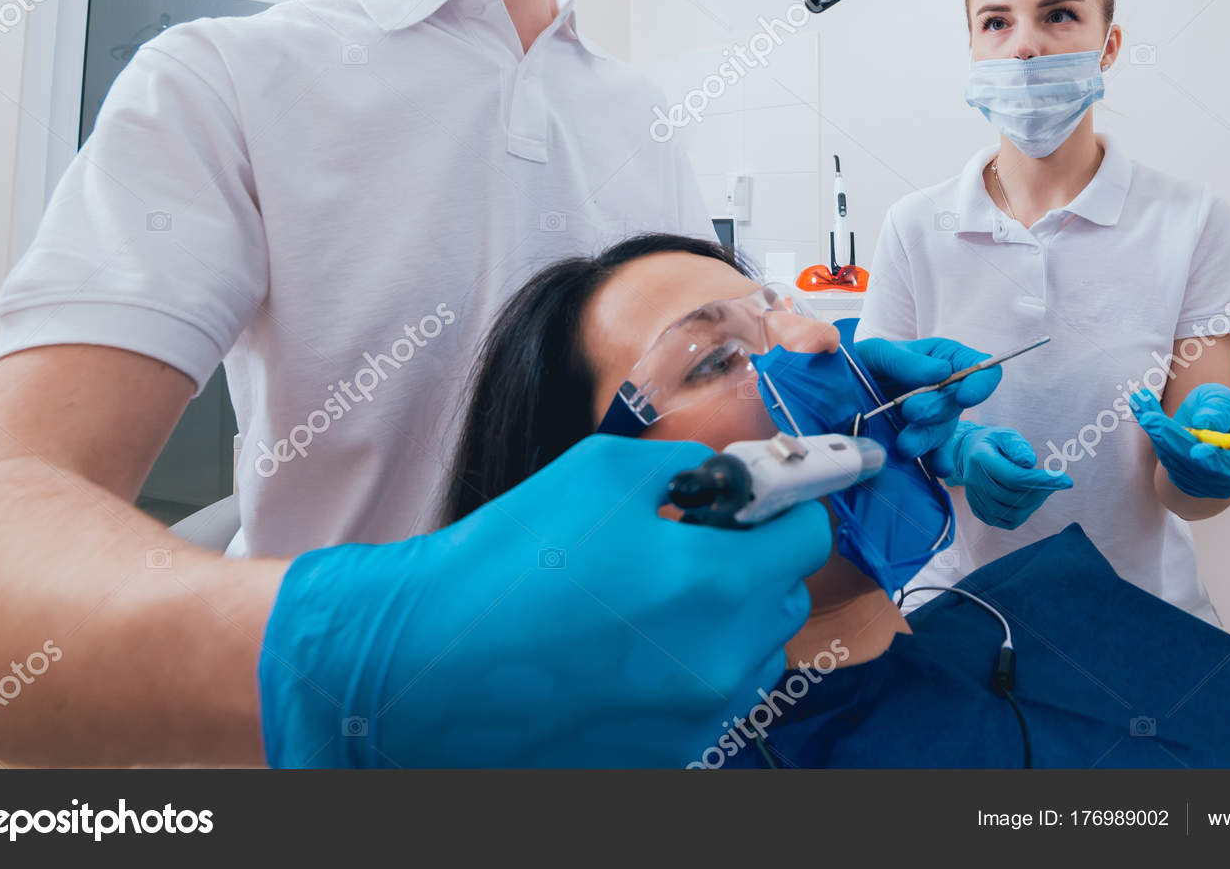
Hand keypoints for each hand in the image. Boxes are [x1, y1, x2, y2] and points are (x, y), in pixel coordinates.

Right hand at [257, 435, 830, 767]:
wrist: (422, 664)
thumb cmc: (505, 560)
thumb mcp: (603, 472)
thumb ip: (693, 467)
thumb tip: (738, 477)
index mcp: (714, 585)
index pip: (807, 538)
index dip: (785, 505)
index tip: (765, 497)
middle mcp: (718, 664)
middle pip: (785, 601)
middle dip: (754, 562)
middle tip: (692, 541)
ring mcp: (692, 724)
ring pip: (750, 659)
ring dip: (725, 621)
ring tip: (646, 600)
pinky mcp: (661, 762)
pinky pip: (706, 704)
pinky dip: (685, 670)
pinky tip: (622, 650)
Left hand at [852, 336, 1003, 460]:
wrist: (845, 390)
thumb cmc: (867, 362)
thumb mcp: (880, 352)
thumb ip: (908, 361)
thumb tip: (941, 372)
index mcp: (946, 359)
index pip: (982, 368)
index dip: (981, 383)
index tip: (965, 396)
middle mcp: (947, 390)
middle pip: (958, 404)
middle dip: (936, 410)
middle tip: (910, 411)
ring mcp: (937, 418)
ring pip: (944, 431)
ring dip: (927, 439)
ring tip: (905, 444)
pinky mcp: (926, 442)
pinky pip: (937, 454)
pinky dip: (935, 462)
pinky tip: (932, 468)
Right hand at [941, 421, 1072, 529]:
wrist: (969, 454)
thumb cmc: (994, 443)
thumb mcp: (1006, 435)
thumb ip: (1017, 446)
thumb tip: (1029, 462)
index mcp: (980, 459)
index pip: (1014, 477)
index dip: (1042, 481)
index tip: (1066, 480)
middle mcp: (974, 482)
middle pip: (1015, 497)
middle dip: (1042, 491)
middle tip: (1056, 481)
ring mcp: (975, 499)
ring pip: (1014, 513)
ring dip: (1035, 503)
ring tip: (1043, 488)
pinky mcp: (980, 512)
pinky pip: (1008, 522)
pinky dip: (1025, 513)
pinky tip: (1030, 499)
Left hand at [1130, 384, 1229, 498]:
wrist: (1210, 421)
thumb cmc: (1223, 411)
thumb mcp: (1226, 401)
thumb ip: (1219, 411)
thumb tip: (1205, 424)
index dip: (1217, 462)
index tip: (1198, 450)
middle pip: (1200, 467)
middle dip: (1174, 440)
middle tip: (1152, 418)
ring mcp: (1207, 483)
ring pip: (1178, 463)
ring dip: (1158, 434)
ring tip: (1143, 405)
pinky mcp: (1185, 480)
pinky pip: (1167, 458)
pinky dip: (1153, 434)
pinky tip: (1142, 408)